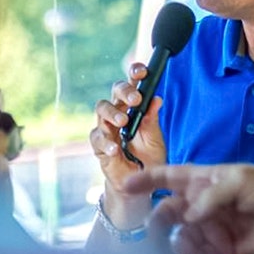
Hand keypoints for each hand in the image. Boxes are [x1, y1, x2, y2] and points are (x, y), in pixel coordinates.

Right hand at [89, 62, 167, 225]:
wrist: (140, 181)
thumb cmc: (149, 156)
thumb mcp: (155, 138)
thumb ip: (153, 119)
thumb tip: (157, 98)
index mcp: (133, 108)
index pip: (132, 85)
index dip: (134, 74)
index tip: (142, 71)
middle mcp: (118, 113)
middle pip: (114, 94)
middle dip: (123, 92)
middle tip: (135, 99)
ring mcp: (106, 128)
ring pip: (101, 110)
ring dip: (112, 113)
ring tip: (123, 122)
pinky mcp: (99, 145)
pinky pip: (97, 138)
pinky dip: (106, 142)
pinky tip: (116, 148)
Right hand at [122, 163, 253, 253]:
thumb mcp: (242, 182)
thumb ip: (210, 196)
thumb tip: (187, 215)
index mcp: (208, 179)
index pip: (172, 176)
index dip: (149, 179)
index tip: (125, 185)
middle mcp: (206, 202)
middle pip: (170, 211)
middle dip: (160, 221)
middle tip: (157, 232)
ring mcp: (212, 227)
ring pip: (181, 236)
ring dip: (180, 242)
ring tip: (194, 245)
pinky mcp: (222, 249)